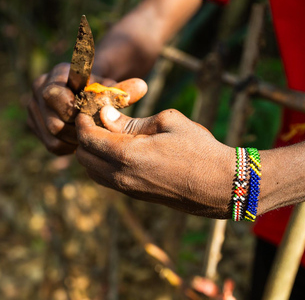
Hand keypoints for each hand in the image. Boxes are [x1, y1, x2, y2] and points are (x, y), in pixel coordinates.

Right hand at [27, 63, 146, 154]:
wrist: (87, 92)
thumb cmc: (101, 90)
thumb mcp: (112, 88)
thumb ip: (123, 89)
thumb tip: (142, 87)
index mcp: (56, 74)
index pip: (55, 95)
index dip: (75, 111)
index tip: (93, 117)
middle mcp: (39, 88)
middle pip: (54, 122)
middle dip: (78, 131)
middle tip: (97, 133)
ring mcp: (33, 108)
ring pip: (52, 136)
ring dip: (75, 141)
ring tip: (92, 137)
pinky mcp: (34, 125)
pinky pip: (51, 144)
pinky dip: (69, 147)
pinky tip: (83, 141)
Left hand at [75, 106, 234, 217]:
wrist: (221, 185)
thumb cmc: (199, 148)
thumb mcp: (167, 122)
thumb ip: (132, 121)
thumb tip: (106, 115)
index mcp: (127, 155)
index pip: (87, 137)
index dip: (83, 120)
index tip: (89, 109)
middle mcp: (121, 176)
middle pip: (84, 156)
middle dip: (85, 136)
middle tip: (99, 120)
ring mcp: (127, 189)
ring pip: (92, 171)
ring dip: (93, 152)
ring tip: (108, 134)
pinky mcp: (135, 195)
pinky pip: (106, 179)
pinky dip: (103, 164)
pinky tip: (120, 149)